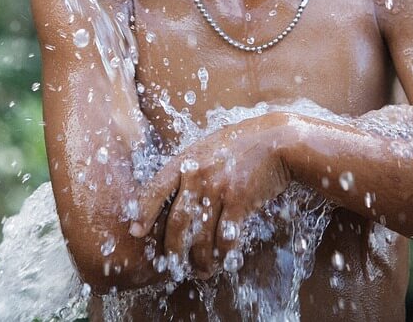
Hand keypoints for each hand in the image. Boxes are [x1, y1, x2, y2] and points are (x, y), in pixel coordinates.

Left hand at [128, 115, 291, 279]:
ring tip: (201, 270)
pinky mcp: (239, 202)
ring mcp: (218, 189)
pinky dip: (223, 255)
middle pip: (176, 222)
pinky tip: (223, 262)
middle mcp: (197, 176)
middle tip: (172, 265)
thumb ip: (188, 168)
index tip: (136, 232)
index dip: (143, 212)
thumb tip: (170, 194)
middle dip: (172, 249)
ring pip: (200, 236)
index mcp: (185, 162)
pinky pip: (226, 237)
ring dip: (199, 259)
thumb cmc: (239, 145)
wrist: (276, 141)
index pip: (155, 189)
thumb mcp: (206, 148)